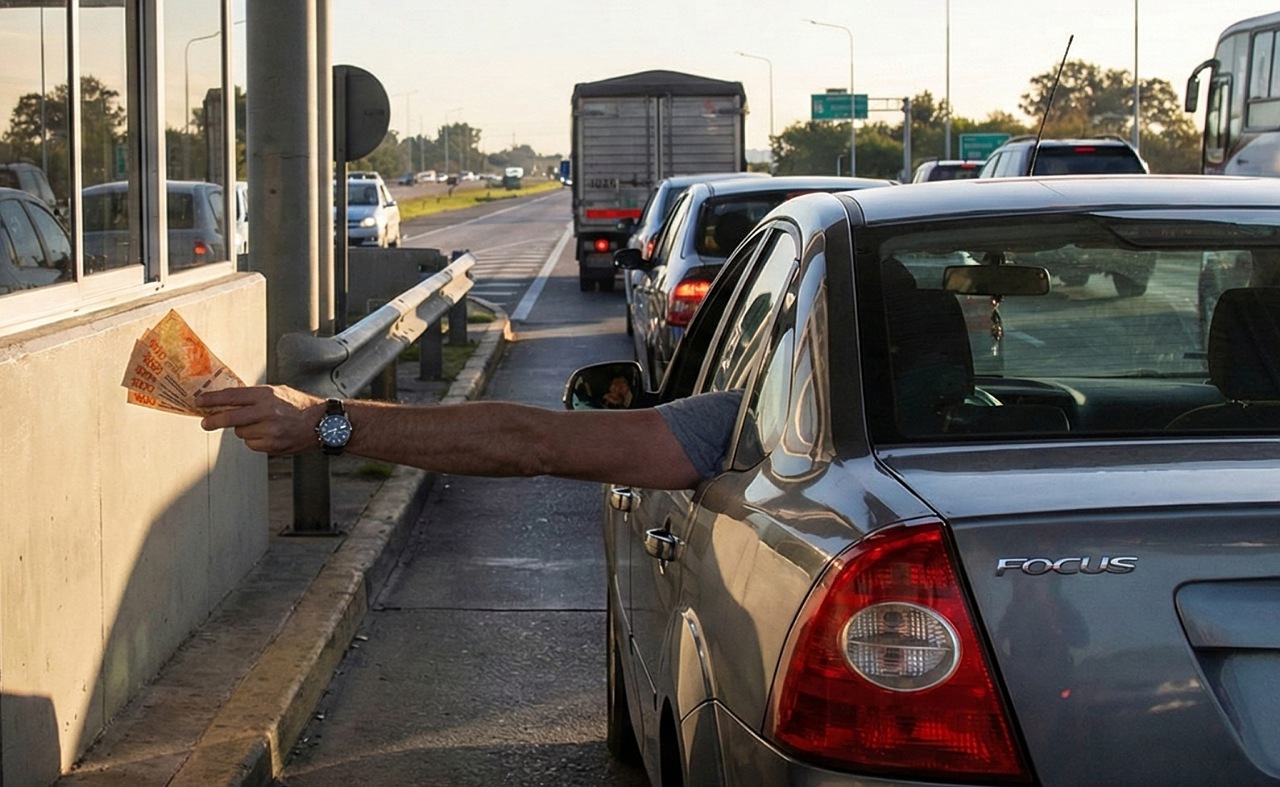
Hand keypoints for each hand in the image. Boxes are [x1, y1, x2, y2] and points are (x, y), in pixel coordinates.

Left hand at [198, 385, 325, 455]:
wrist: (321, 423)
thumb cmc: (298, 406)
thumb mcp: (277, 392)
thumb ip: (254, 396)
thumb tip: (227, 400)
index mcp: (266, 395)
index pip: (232, 396)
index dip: (212, 399)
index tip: (200, 402)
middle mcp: (266, 411)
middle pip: (230, 417)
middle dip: (213, 421)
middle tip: (205, 423)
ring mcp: (269, 430)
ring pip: (241, 432)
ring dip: (244, 430)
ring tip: (261, 425)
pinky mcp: (272, 445)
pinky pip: (251, 444)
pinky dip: (255, 440)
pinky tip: (269, 435)